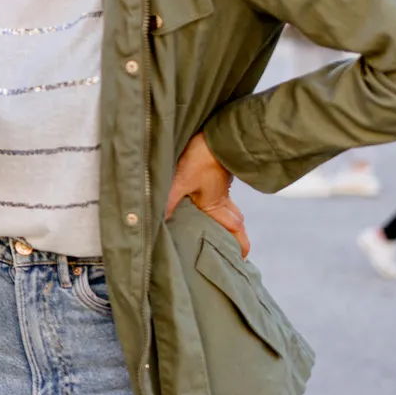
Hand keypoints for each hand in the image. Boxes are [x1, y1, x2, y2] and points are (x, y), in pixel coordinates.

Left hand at [165, 132, 249, 257]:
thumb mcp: (181, 181)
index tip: (238, 259)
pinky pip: (219, 196)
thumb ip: (169, 201)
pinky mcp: (216, 176)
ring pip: (228, 209)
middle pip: (235, 223)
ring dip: (223, 220)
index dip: (239, 247)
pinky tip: (197, 204)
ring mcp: (221, 188)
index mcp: (218, 207)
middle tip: (224, 249)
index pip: (236, 232)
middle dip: (232, 237)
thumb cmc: (202, 158)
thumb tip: (156, 222)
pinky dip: (213, 204)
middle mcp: (223, 200)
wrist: (215, 135)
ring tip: (208, 231)